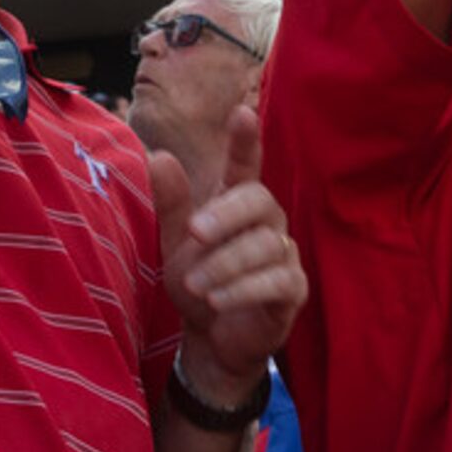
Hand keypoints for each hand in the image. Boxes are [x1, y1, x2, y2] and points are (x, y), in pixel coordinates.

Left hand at [150, 107, 304, 399]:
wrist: (211, 339)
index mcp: (238, 203)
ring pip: (264, 245)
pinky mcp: (293, 289)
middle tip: (194, 232)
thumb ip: (171, 203)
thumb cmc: (198, 281)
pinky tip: (217, 299)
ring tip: (195, 285)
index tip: (241, 112)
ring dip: (224, 264)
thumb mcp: (175, 244)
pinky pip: (277, 281)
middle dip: (225, 214)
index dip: (245, 140)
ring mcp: (284, 254)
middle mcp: (267, 221)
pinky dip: (243, 289)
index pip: (246, 165)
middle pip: (258, 199)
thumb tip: (157, 157)